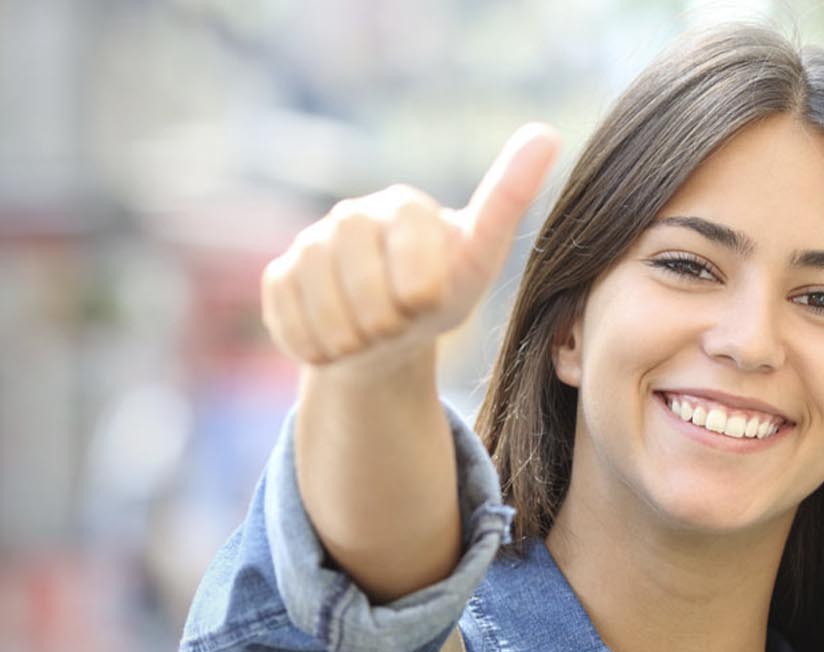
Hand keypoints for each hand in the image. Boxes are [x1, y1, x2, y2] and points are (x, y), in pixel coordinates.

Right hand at [260, 122, 560, 373]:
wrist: (385, 337)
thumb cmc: (439, 296)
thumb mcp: (479, 260)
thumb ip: (506, 201)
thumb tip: (546, 132)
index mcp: (404, 206)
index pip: (409, 257)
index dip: (419, 294)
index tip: (428, 302)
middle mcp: (351, 216)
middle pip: (360, 284)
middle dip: (384, 322)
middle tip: (398, 327)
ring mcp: (309, 244)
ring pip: (322, 310)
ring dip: (352, 340)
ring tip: (371, 337)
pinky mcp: (278, 277)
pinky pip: (289, 322)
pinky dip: (317, 347)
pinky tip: (336, 342)